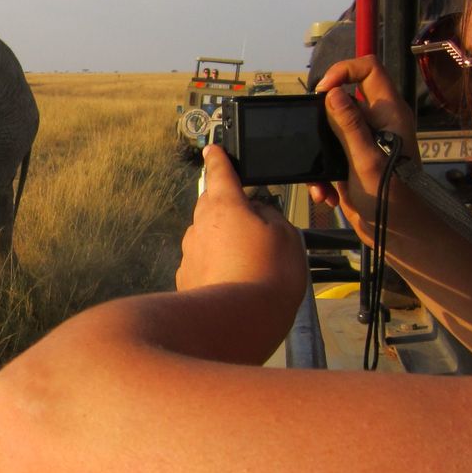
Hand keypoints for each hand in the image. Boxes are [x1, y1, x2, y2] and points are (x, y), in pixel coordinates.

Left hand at [177, 147, 307, 311]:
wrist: (237, 321)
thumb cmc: (268, 274)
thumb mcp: (286, 235)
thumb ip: (269, 214)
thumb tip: (256, 212)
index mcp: (224, 206)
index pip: (220, 173)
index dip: (218, 160)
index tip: (212, 151)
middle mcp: (199, 225)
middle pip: (213, 208)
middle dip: (230, 213)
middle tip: (256, 231)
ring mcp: (189, 253)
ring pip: (208, 238)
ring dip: (225, 246)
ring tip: (250, 267)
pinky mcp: (185, 279)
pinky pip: (204, 266)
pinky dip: (217, 270)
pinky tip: (234, 285)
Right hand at [311, 56, 419, 243]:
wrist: (399, 236)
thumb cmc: (394, 200)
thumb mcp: (366, 160)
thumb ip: (349, 126)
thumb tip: (334, 93)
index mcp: (390, 114)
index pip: (369, 69)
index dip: (344, 72)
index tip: (323, 92)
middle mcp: (379, 123)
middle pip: (344, 99)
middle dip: (322, 120)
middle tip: (313, 136)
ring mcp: (365, 143)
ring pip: (331, 130)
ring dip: (319, 153)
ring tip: (321, 181)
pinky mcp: (353, 162)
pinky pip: (329, 157)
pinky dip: (323, 176)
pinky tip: (328, 194)